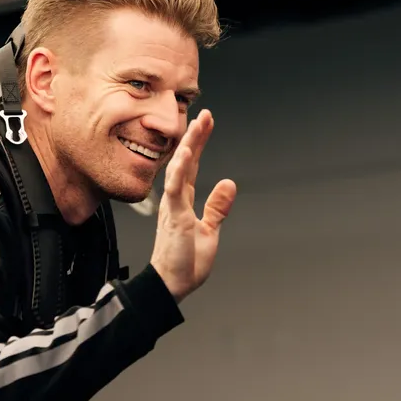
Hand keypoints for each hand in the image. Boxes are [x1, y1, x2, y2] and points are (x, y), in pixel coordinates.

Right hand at [150, 110, 236, 300]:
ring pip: (180, 169)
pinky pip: (175, 189)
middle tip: (204, 114)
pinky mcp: (173, 217)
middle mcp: (176, 200)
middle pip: (186, 162)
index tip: (206, 123)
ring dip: (189, 147)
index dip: (199, 144)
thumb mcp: (209, 231)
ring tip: (198, 125)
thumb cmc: (186, 262)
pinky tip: (187, 153)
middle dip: (195, 137)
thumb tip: (229, 183)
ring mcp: (173, 207)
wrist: (172, 285)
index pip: (193, 167)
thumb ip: (217, 207)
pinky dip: (180, 170)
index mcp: (184, 202)